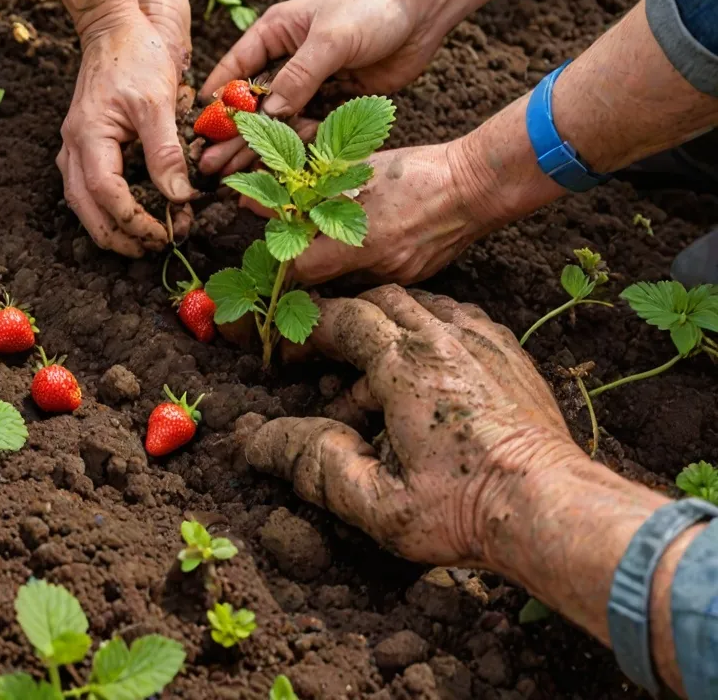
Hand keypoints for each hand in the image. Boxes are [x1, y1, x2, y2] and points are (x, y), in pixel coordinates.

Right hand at [58, 4, 193, 256]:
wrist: (115, 27)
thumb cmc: (137, 56)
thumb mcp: (158, 102)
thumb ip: (166, 152)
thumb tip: (179, 197)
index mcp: (88, 135)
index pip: (105, 194)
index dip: (134, 220)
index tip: (165, 233)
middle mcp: (74, 146)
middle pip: (86, 209)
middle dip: (120, 236)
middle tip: (156, 248)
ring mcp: (75, 147)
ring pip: (83, 204)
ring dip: (113, 227)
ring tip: (147, 240)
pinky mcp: (86, 146)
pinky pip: (89, 189)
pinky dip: (110, 209)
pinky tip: (136, 215)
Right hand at [199, 0, 436, 174]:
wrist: (423, 11)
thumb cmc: (372, 10)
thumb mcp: (330, 39)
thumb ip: (299, 76)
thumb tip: (270, 113)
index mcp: (276, 33)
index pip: (236, 69)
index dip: (217, 100)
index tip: (198, 129)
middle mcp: (287, 59)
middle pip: (253, 103)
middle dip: (231, 134)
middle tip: (208, 164)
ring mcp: (310, 82)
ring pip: (277, 121)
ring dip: (256, 148)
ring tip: (229, 176)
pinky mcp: (335, 100)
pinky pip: (308, 128)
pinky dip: (292, 148)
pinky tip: (274, 169)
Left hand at [221, 142, 490, 284]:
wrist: (476, 187)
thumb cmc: (416, 171)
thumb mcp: (358, 170)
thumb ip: (311, 189)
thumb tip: (263, 199)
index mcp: (360, 241)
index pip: (299, 268)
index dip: (282, 253)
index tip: (278, 236)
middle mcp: (376, 269)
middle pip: (320, 281)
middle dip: (305, 260)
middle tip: (301, 235)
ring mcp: (397, 279)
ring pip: (346, 282)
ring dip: (334, 262)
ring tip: (337, 232)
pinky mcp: (413, 279)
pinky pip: (373, 278)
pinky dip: (362, 262)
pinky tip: (370, 236)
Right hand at [246, 287, 582, 566]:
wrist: (552, 509)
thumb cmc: (466, 510)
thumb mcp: (377, 502)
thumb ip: (315, 464)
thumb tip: (259, 441)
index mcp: (405, 365)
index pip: (343, 318)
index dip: (308, 329)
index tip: (288, 351)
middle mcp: (443, 338)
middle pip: (380, 301)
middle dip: (345, 321)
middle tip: (324, 358)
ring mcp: (481, 341)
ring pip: (421, 303)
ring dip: (388, 325)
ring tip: (373, 373)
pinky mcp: (508, 353)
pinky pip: (459, 318)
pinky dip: (430, 330)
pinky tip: (425, 369)